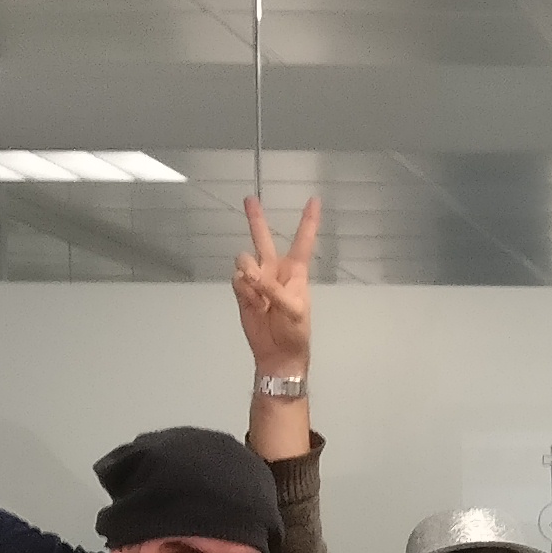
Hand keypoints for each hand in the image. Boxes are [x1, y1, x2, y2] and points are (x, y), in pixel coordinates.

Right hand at [234, 193, 319, 377]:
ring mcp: (257, 280)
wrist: (277, 353)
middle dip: (256, 219)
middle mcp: (274, 270)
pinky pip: (236, 280)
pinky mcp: (242, 291)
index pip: (303, 241)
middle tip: (249, 199)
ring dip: (248, 273)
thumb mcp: (293, 310)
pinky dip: (243, 291)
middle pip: (263, 239)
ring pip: (244, 260)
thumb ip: (273, 289)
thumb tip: (250, 274)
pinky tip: (253, 305)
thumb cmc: (295, 331)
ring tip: (259, 295)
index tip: (315, 199)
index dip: (308, 221)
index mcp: (295, 271)